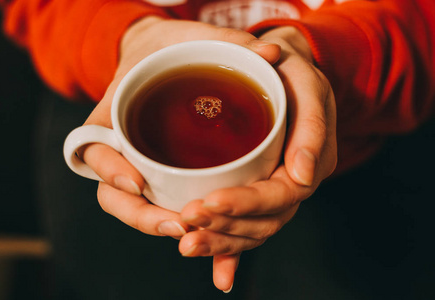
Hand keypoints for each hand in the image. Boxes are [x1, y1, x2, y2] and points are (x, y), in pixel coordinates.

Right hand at [77, 14, 282, 283]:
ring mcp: (138, 168)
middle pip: (114, 197)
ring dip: (166, 228)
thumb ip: (229, 47)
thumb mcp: (184, 43)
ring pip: (139, 210)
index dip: (112, 171)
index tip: (138, 183)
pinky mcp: (163, 179)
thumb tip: (273, 52)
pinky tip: (218, 261)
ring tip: (199, 238)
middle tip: (181, 225)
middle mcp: (119, 151)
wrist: (161, 61)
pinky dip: (191, 235)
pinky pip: (165, 208)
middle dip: (145, 216)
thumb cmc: (165, 53)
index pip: (94, 152)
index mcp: (109, 121)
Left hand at [179, 26, 336, 291]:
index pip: (282, 194)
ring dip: (220, 240)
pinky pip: (244, 226)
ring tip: (186, 242)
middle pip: (264, 220)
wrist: (278, 68)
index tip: (212, 201)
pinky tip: (214, 268)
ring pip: (252, 229)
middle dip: (225, 225)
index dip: (248, 203)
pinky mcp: (256, 192)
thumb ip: (312, 125)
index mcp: (310, 160)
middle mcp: (292, 182)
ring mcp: (274, 190)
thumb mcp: (307, 84)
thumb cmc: (291, 71)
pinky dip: (228, 250)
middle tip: (188, 220)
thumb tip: (304, 173)